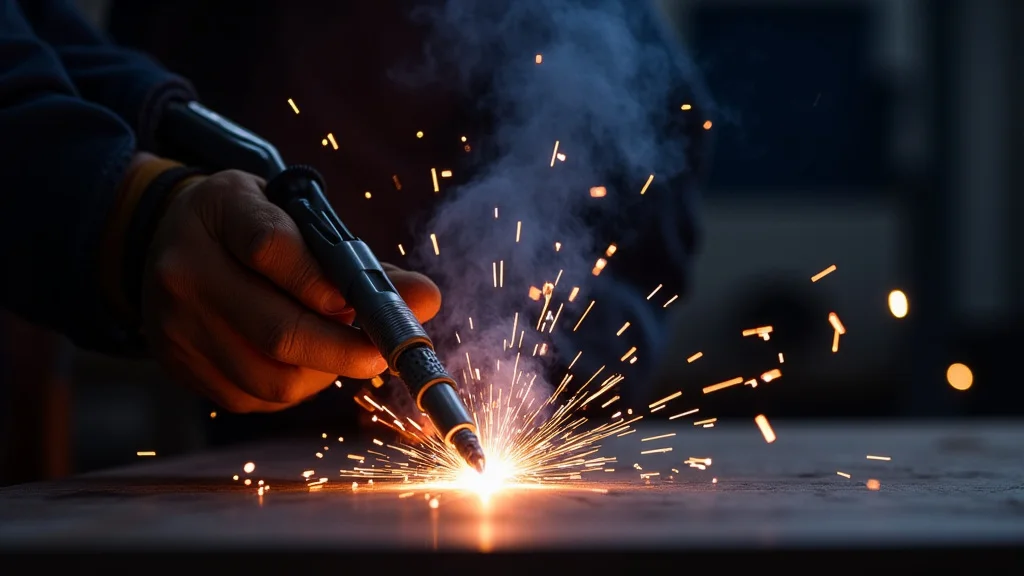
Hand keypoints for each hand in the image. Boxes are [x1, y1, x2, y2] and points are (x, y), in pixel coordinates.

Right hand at [141, 170, 441, 412]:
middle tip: (383, 353)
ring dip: (323, 373)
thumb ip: (360, 260)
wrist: (163, 239)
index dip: (328, 284)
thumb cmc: (251, 226)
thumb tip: (427, 299)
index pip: (274, 248)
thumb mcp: (296, 216)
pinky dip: (294, 388)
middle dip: (345, 350)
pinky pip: (253, 396)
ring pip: (270, 375)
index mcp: (219, 211)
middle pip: (278, 329)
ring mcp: (176, 324)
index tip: (369, 305)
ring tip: (344, 352)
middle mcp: (186, 269)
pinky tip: (307, 364)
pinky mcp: (180, 366)